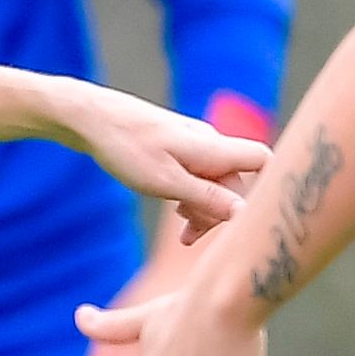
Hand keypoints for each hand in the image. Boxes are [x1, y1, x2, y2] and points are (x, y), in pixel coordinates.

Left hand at [46, 82, 262, 239]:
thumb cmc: (125, 148)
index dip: (263, 189)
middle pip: (236, 180)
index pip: (262, 161)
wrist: (90, 118)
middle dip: (221, 211)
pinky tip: (177, 210)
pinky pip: (198, 174)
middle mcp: (209, 142)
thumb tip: (244, 212)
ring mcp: (194, 144)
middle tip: (190, 237)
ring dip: (204, 208)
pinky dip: (192, 196)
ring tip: (183, 231)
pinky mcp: (177, 147)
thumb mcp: (165, 182)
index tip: (240, 220)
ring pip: (215, 180)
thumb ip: (206, 197)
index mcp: (212, 148)